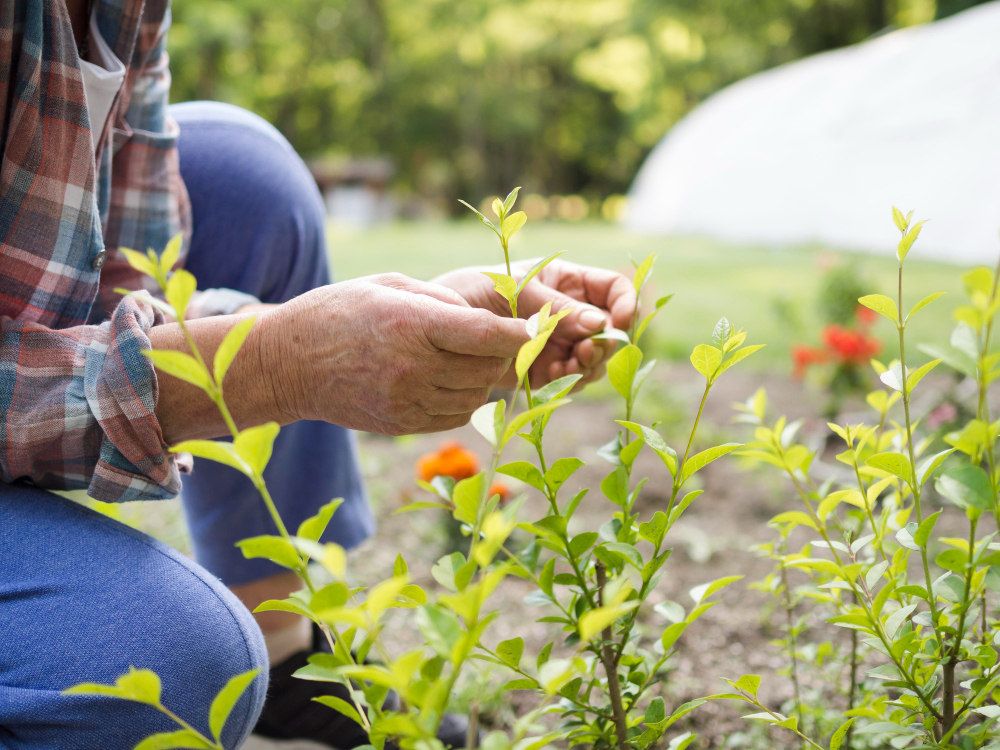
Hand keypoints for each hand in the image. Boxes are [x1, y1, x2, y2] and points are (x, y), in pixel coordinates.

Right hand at [260, 273, 528, 434]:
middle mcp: (413, 367)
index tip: (543, 327)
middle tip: (504, 340)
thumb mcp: (388, 285)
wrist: (288, 364)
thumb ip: (442, 299)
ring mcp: (407, 401)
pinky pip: (455, 416)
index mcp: (411, 324)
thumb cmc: (339, 312)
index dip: (522, 332)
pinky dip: (464, 399)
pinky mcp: (403, 424)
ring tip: (468, 359)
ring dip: (483, 378)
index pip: (486, 333)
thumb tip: (485, 321)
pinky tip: (448, 380)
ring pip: (476, 396)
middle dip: (503, 354)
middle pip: (487, 368)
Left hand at [433, 259, 636, 388]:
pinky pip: (569, 379)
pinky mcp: (543, 370)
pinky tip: (552, 378)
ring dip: (587, 366)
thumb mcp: (514, 290)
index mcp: (567, 281)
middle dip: (603, 343)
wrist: (434, 329)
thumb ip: (554, 307)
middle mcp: (569, 313)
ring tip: (564, 367)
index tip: (619, 322)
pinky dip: (567, 381)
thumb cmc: (472, 292)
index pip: (614, 289)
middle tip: (583, 353)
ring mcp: (558, 343)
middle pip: (609, 330)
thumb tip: (599, 324)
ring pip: (594, 359)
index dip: (625, 304)